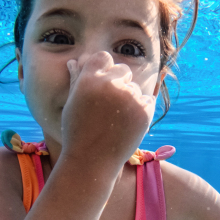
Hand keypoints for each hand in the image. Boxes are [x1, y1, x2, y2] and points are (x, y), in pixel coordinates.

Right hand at [61, 51, 155, 168]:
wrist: (92, 162)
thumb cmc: (78, 134)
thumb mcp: (72, 105)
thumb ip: (77, 80)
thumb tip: (75, 61)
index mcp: (88, 79)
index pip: (104, 57)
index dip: (105, 69)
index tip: (103, 84)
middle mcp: (109, 84)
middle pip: (123, 69)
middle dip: (120, 83)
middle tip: (111, 107)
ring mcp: (128, 97)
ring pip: (135, 87)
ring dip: (130, 100)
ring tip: (117, 121)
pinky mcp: (144, 110)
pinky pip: (147, 100)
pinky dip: (141, 110)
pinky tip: (128, 124)